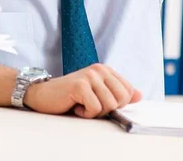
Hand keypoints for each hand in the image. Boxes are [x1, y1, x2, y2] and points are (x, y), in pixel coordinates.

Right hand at [22, 63, 141, 118]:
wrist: (42, 94)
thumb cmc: (70, 96)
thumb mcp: (97, 94)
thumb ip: (118, 93)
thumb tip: (139, 95)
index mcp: (105, 70)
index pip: (128, 91)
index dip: (117, 104)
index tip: (100, 102)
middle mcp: (99, 69)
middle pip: (122, 99)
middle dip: (107, 109)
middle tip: (90, 104)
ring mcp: (89, 76)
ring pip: (109, 105)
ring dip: (94, 112)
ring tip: (81, 104)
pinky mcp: (80, 85)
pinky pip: (95, 109)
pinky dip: (84, 114)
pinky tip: (74, 105)